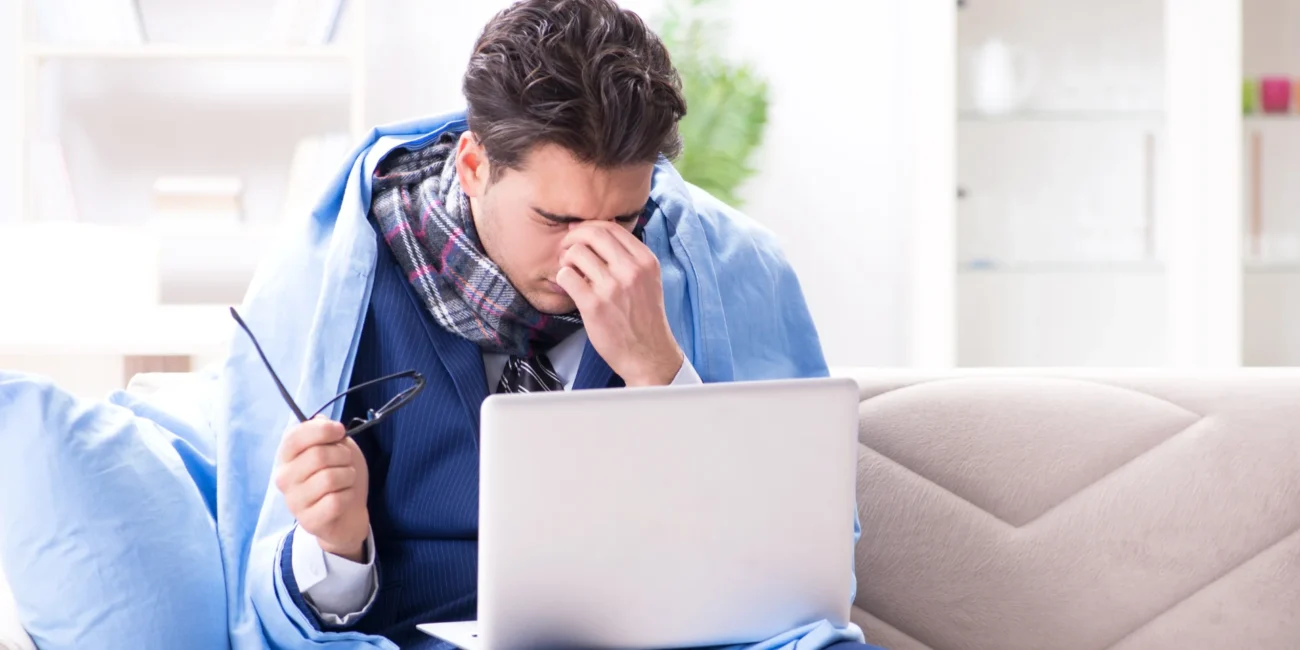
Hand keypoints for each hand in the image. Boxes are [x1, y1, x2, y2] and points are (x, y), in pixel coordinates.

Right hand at [274, 417, 369, 562]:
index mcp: (286, 457)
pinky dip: (348, 496)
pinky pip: (335, 501)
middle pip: (318, 455)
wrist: (349, 514)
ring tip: (346, 480)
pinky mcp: (308, 521)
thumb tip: (321, 420)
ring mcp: (294, 502)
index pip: (295, 436)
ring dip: (348, 476)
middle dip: (342, 455)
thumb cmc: (340, 476)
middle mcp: (284, 478)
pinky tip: (344, 498)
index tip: (340, 431)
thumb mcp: (336, 448)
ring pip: (330, 478)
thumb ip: (326, 433)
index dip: (322, 430)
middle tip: (346, 461)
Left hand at [556, 221, 683, 386]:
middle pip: (593, 233)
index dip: (590, 226)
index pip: (612, 227)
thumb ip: (629, 257)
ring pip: (576, 252)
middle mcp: (631, 270)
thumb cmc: (644, 317)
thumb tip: (595, 231)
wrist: (648, 354)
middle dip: (573, 236)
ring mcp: (612, 287)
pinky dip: (562, 277)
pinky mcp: (594, 305)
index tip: (579, 235)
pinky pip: (566, 276)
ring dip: (566, 258)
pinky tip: (569, 286)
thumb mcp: (648, 280)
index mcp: (646, 261)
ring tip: (569, 270)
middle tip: (567, 248)